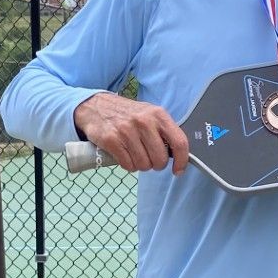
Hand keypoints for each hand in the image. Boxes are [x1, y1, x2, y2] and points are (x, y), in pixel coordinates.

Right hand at [72, 91, 189, 174]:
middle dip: (156, 164)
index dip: (182, 161)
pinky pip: (128, 165)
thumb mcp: (149, 114)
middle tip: (149, 159)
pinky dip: (128, 165)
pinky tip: (124, 155)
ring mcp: (127, 131)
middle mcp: (144, 121)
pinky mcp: (111, 140)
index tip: (178, 170)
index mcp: (158, 115)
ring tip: (134, 154)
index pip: (179, 142)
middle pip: (160, 159)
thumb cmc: (127, 114)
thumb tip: (178, 155)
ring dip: (140, 165)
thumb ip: (164, 132)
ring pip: (144, 164)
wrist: (96, 106)